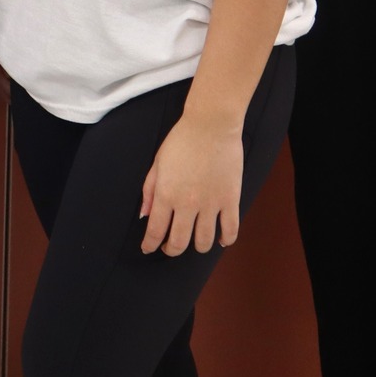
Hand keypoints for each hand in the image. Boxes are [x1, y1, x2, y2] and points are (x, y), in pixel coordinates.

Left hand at [139, 112, 243, 255]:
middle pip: (179, 243)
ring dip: (197, 247)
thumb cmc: (180, 141)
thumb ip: (149, 191)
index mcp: (166, 195)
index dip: (150, 244)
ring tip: (193, 241)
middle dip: (171, 250)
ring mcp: (211, 204)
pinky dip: (225, 240)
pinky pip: (230, 230)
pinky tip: (219, 239)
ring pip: (204, 242)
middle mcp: (187, 204)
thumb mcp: (157, 164)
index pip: (155, 231)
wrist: (210, 126)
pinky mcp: (231, 200)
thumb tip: (144, 215)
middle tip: (169, 247)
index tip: (148, 248)